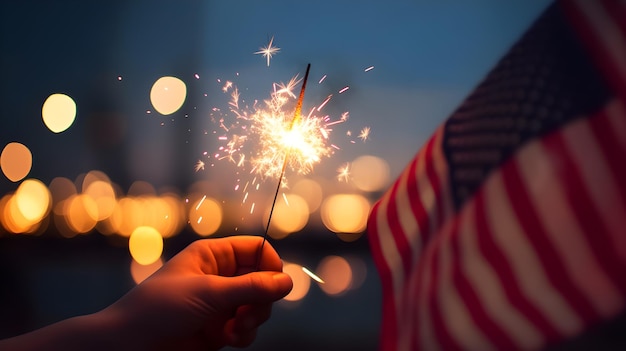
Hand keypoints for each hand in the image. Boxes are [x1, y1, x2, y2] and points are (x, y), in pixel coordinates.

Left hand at [107, 235, 292, 349]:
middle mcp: (219, 277)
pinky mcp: (219, 330)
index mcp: (213, 256)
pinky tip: (229, 339)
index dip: (270, 265)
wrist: (128, 346)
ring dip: (254, 319)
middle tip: (249, 313)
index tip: (275, 284)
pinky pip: (247, 328)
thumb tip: (287, 282)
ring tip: (237, 329)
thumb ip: (251, 287)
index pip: (256, 250)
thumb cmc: (159, 309)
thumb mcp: (208, 293)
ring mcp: (220, 304)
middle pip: (262, 279)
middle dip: (262, 298)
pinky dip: (245, 335)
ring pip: (258, 306)